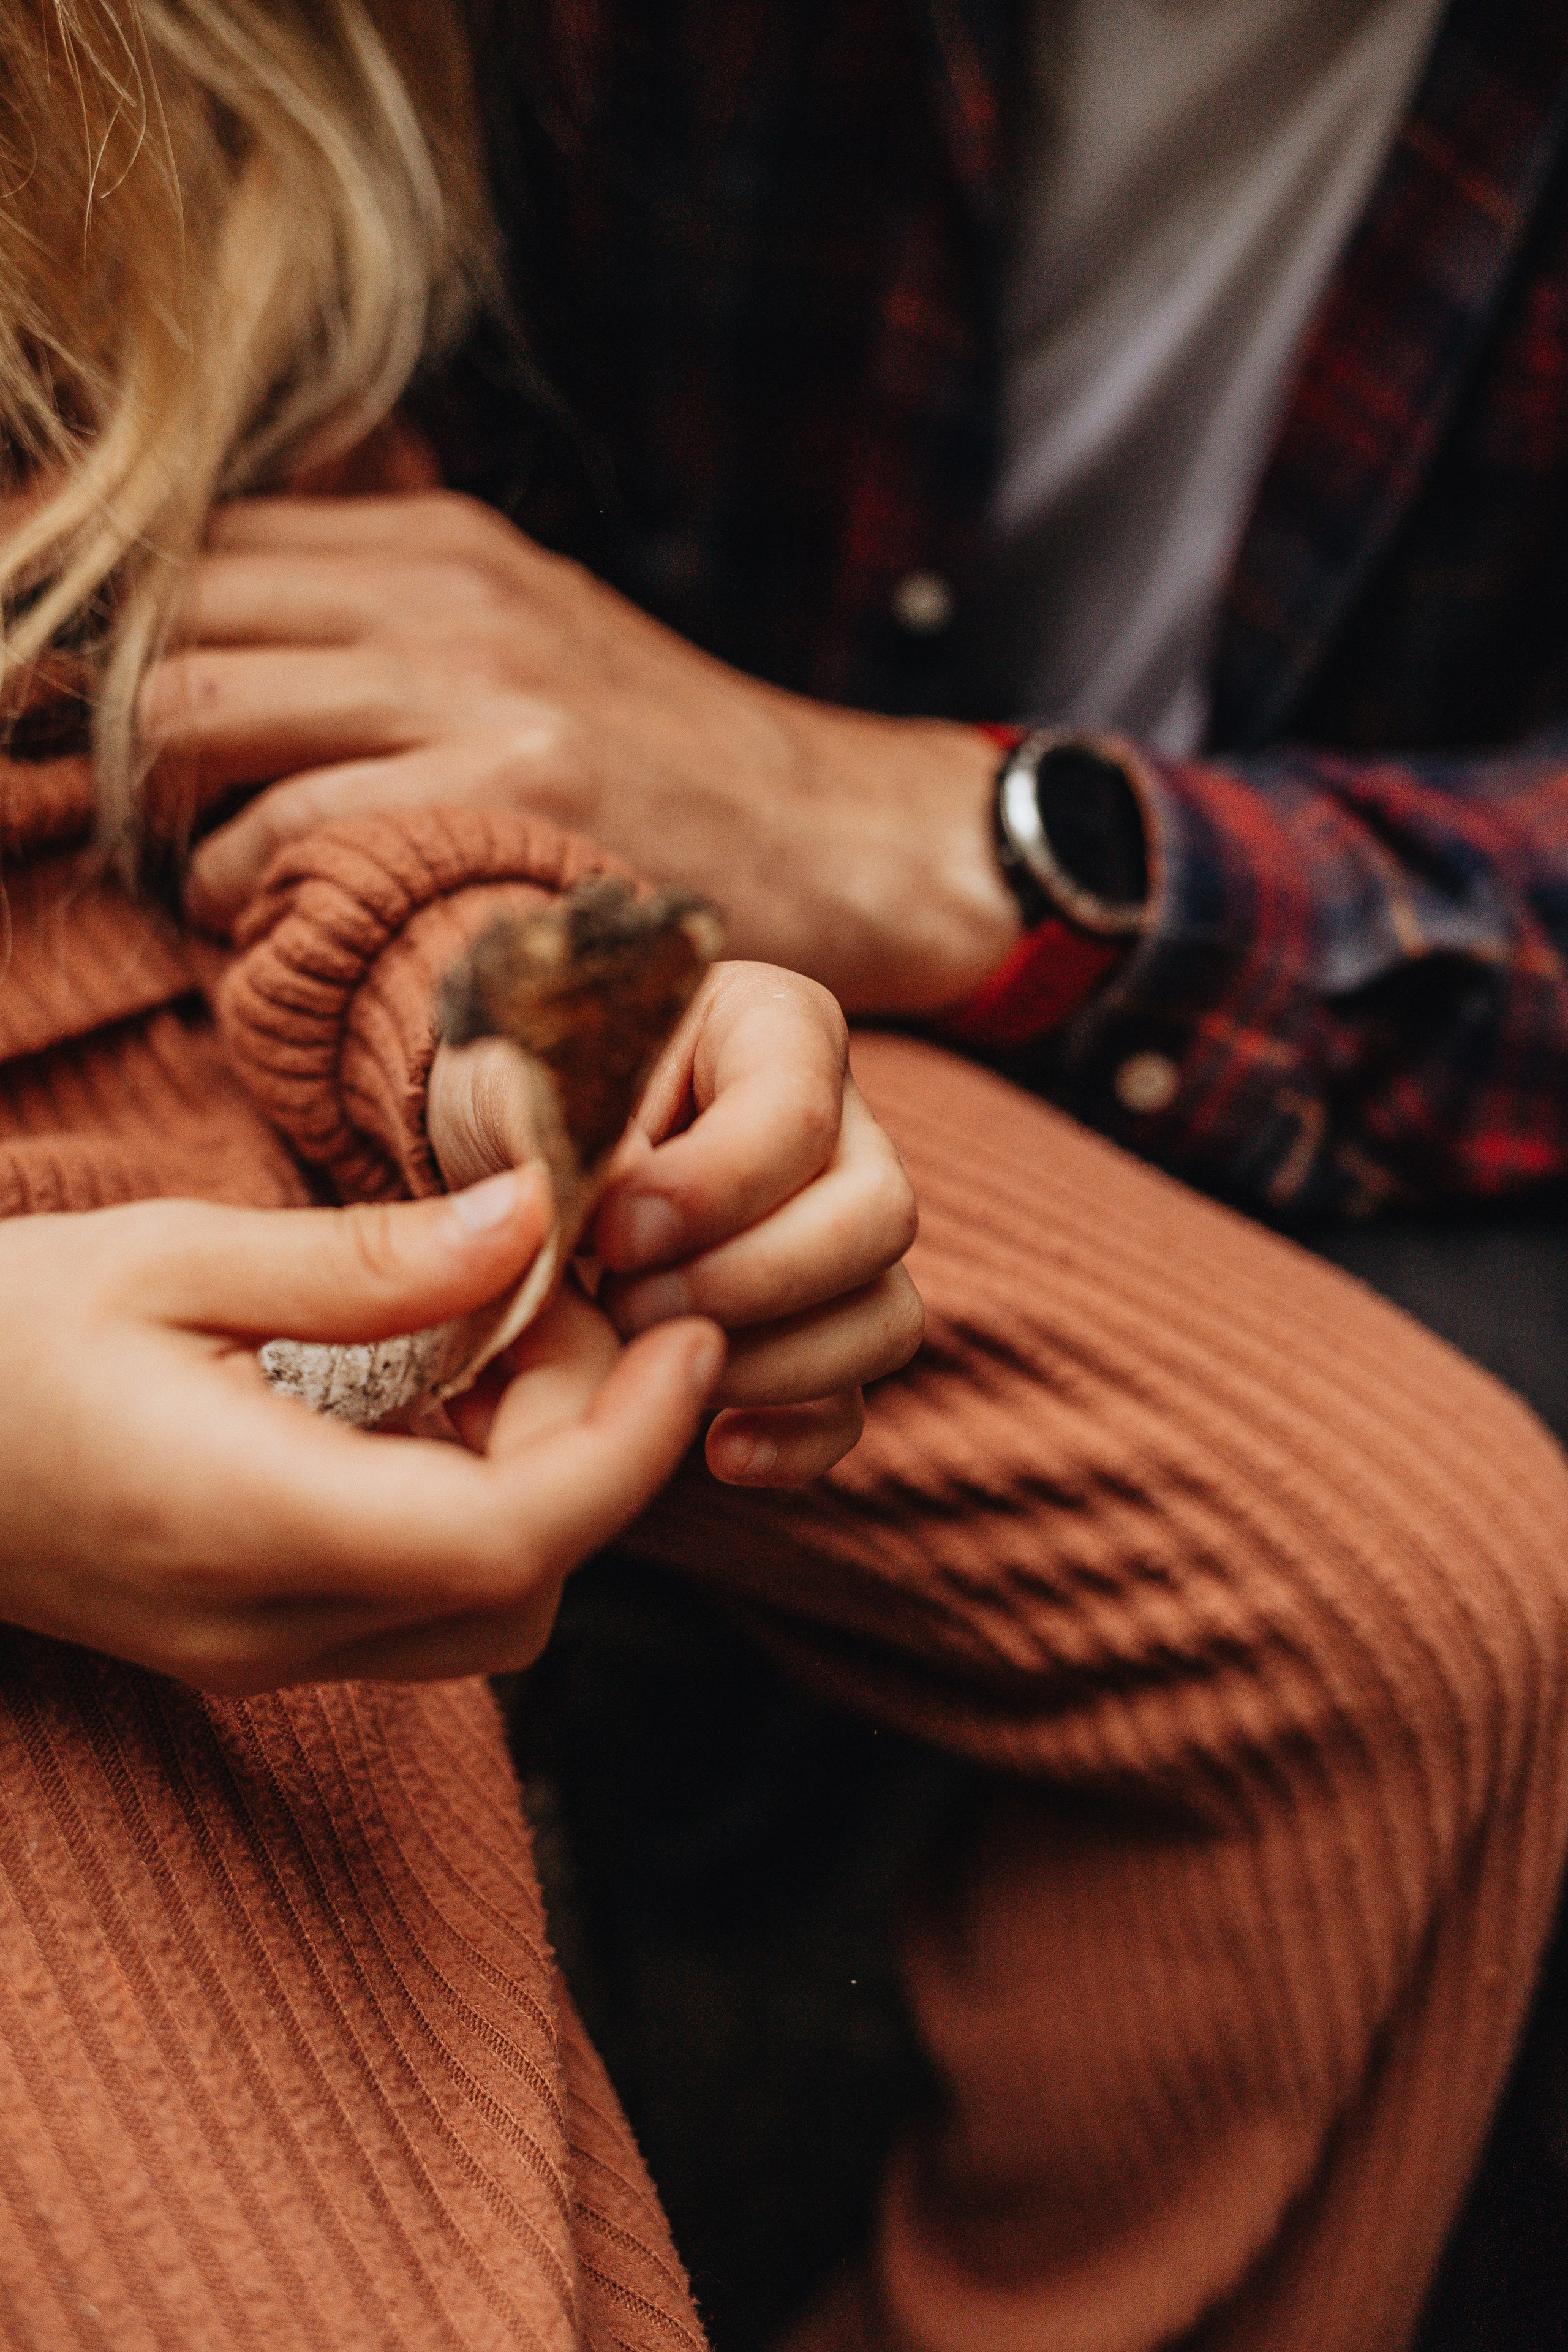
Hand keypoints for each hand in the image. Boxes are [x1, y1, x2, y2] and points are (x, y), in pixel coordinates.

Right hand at [0, 1175, 722, 1692]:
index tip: (687, 1337)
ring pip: (487, 1611)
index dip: (630, 1444)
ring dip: (538, 1483)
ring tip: (498, 1345)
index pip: (512, 1538)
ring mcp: (258, 1651)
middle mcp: (268, 1622)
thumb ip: (367, 1262)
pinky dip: (473, 1508)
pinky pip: (421, 1604)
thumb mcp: (171, 1256)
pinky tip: (433, 1399)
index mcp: (247, 1520)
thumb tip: (531, 1221)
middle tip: (566, 1302)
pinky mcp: (250, 1641)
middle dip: (592, 1445)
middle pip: (524, 1582)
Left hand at [146, 492, 1019, 1013]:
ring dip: (167, 819)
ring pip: (191, 715)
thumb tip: (245, 607)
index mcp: (444, 540)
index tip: (92, 717)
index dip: (113, 634)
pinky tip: (284, 925)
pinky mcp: (505, 794)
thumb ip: (401, 608)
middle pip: (168, 621)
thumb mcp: (541, 631)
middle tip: (130, 817)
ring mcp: (473, 687)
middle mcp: (444, 590)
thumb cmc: (674, 761)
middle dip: (107, 728)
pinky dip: (243, 893)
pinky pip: (282, 834)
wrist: (838, 837)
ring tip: (215, 881)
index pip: (199, 545)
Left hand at [427, 961, 922, 1484]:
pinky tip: (715, 1447)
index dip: (713, 1188)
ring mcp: (846, 1242)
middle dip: (749, 1279)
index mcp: (774, 1027)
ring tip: (646, 1356)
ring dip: (771, 1362)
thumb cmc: (522, 1090)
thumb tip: (629, 1207)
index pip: (799, 1112)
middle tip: (625, 1298)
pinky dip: (794, 1438)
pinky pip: (854, 1405)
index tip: (611, 1229)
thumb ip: (567, 1119)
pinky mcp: (821, 1336)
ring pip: (886, 1317)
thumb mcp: (518, 1073)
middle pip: (881, 1216)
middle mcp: (844, 1132)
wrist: (507, 1151)